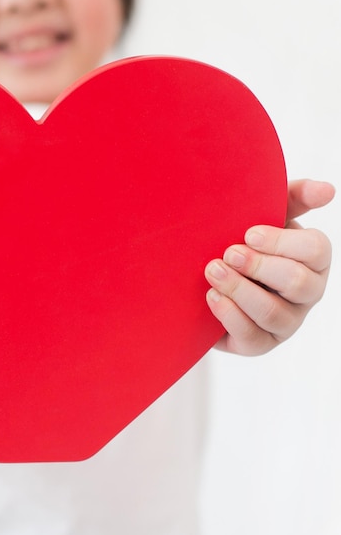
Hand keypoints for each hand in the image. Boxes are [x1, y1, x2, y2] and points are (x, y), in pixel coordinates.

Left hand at [205, 179, 333, 354]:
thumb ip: (294, 197)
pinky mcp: (260, 344)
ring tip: (212, 272)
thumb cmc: (244, 243)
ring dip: (240, 290)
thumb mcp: (267, 215)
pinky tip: (211, 296)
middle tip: (228, 254)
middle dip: (259, 267)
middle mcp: (307, 293)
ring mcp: (286, 322)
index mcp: (314, 259)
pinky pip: (252, 336)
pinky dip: (229, 315)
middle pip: (298, 283)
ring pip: (273, 312)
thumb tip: (328, 190)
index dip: (282, 242)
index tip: (248, 233)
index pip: (316, 250)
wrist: (206, 280)